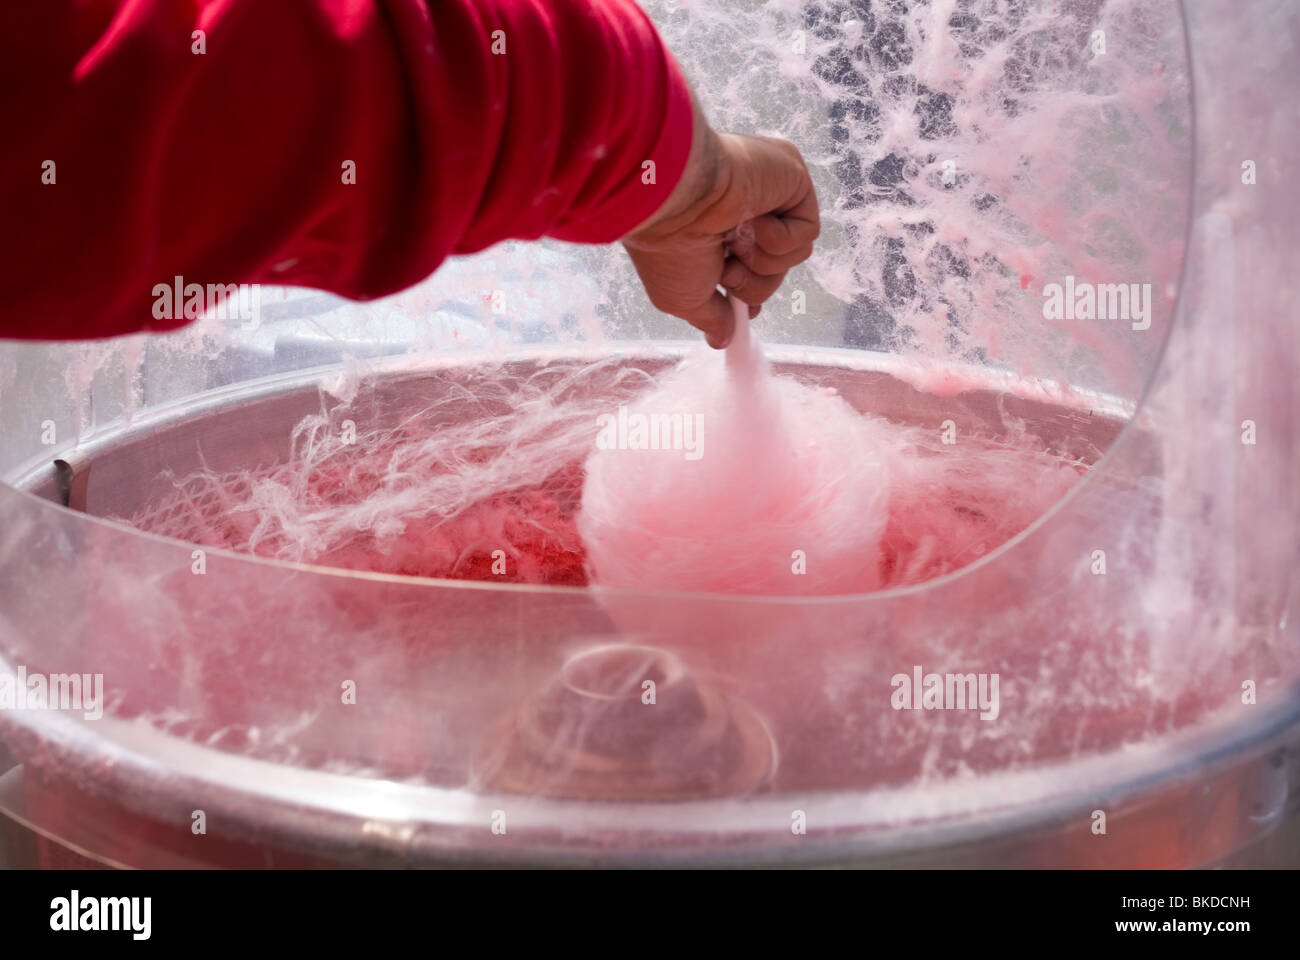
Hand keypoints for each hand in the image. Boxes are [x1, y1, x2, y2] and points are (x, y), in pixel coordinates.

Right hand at [621, 98, 819, 348]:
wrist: (675, 199)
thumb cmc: (671, 246)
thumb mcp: (683, 299)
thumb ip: (711, 319)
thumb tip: (722, 340)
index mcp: (715, 228)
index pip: (752, 268)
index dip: (751, 292)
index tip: (740, 310)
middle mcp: (744, 208)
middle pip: (775, 270)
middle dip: (752, 284)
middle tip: (725, 269)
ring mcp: (770, 193)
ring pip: (793, 256)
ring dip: (762, 263)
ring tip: (732, 242)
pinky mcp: (794, 179)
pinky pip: (807, 232)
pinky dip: (779, 240)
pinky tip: (750, 221)